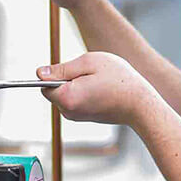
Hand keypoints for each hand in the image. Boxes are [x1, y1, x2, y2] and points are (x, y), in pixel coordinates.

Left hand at [36, 52, 156, 126]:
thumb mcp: (90, 63)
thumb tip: (39, 73)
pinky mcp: (85, 117)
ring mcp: (76, 117)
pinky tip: (101, 88)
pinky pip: (75, 99)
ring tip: (98, 80)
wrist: (141, 105)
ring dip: (76, 83)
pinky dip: (83, 91)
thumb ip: (62, 68)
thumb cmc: (119, 81)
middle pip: (53, 89)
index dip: (55, 72)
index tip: (75, 68)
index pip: (43, 84)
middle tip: (90, 73)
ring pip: (65, 93)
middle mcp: (68, 112)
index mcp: (66, 98)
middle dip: (66, 78)